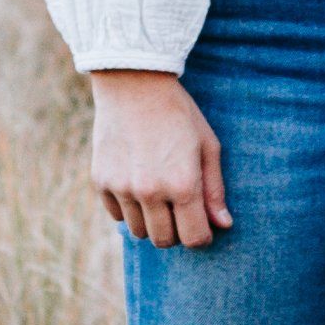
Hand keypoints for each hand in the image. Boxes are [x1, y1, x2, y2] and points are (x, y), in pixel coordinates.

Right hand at [90, 70, 230, 250]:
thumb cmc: (178, 113)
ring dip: (151, 220)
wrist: (134, 84)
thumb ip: (214, 189)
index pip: (194, 238)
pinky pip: (117, 215)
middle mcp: (150, 192)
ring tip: (158, 192)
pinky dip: (129, 208)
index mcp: (183, 184)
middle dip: (177, 231)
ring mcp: (122, 188)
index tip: (202, 225)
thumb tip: (223, 225)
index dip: (201, 235)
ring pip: (139, 232)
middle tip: (180, 207)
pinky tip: (137, 182)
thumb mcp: (207, 146)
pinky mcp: (101, 182)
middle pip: (165, 240)